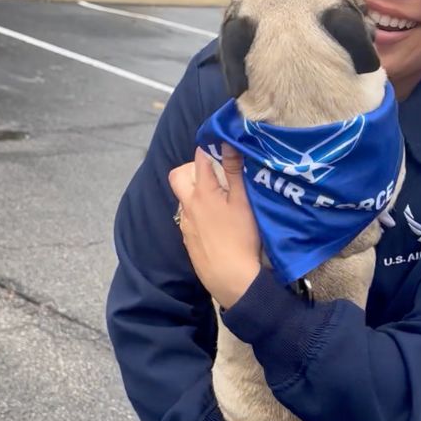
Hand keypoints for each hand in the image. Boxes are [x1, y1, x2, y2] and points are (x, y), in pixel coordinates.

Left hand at [167, 145, 261, 308]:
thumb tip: (228, 142)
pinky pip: (189, 217)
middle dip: (191, 169)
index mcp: (201, 192)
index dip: (208, 147)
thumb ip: (234, 172)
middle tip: (213, 174)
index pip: (198, 159)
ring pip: (184, 198)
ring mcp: (185, 224)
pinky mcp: (188, 240)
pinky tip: (217, 222)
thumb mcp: (243, 202)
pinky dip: (199, 212)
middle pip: (178, 176)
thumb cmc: (241, 237)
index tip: (220, 144)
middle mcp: (188, 205)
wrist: (230, 278)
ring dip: (197, 192)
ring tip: (220, 199)